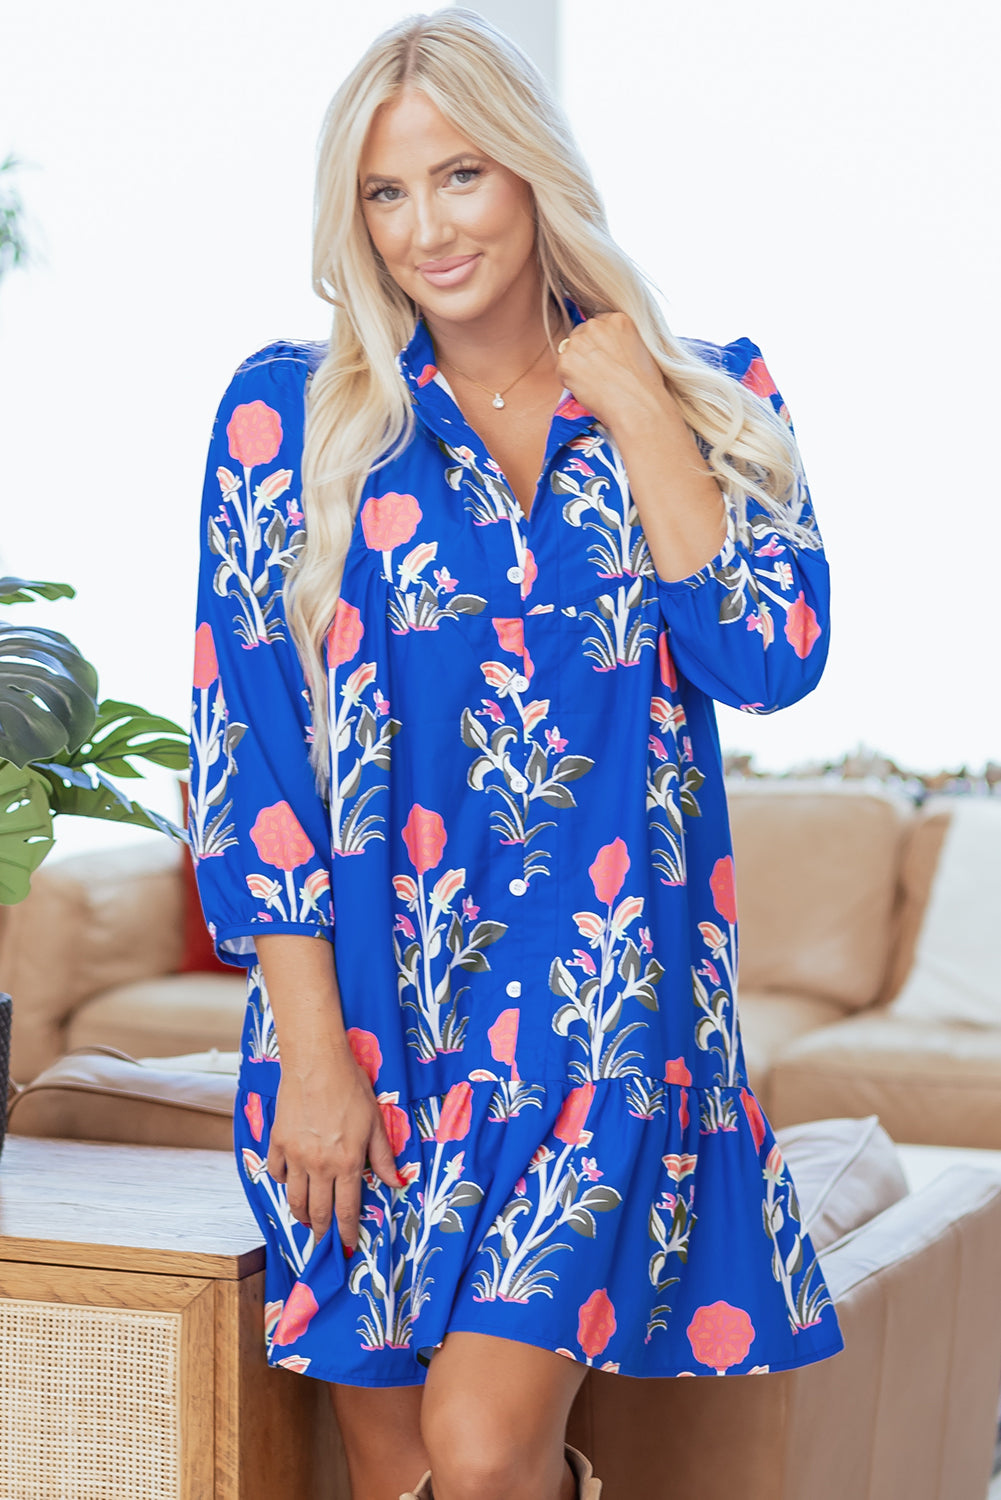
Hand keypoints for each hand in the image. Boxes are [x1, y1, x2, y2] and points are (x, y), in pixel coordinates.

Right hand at [266, 1047, 401, 1252]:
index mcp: (346, 1162)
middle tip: (323, 1243)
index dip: (346, 1233)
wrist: (317, 1062)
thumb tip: (397, 1183)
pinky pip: (277, 1172)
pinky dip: (283, 1181)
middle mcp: (319, 1165)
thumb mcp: (376, 1122)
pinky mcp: (277, 1142)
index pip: (346, 1210)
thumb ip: (383, 1157)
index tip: (345, 1248)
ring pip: (294, 1198)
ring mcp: (294, 1155)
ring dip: (301, 1214)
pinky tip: (290, 1181)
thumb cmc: (351, 1087)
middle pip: (318, 1211)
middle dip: (322, 1232)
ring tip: (308, 1220)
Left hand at [556, 311, 679, 434]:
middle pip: (580, 335)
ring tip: (595, 384)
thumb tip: (607, 351)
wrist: (638, 405)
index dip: (600, 346)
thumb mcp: (641, 349)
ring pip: (569, 353)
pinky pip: (562, 371)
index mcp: (617, 319)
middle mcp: (596, 325)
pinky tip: (588, 391)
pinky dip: (570, 383)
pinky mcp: (566, 361)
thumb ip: (620, 342)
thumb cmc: (645, 386)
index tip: (606, 360)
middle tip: (597, 374)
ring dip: (577, 367)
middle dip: (586, 353)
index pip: (598, 327)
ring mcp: (579, 342)